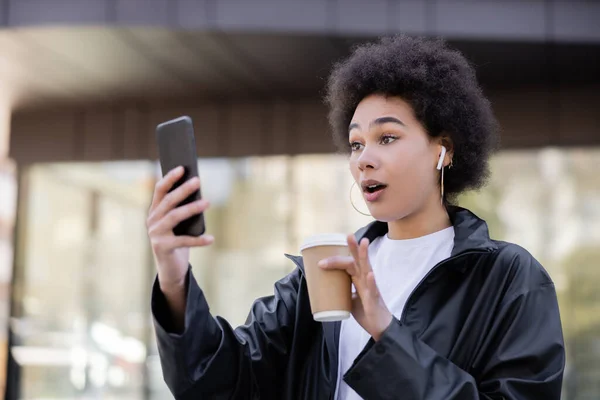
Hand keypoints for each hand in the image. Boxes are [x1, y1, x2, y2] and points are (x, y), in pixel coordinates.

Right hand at [146, 166, 213, 292]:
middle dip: (183, 190)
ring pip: (174, 217)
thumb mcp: (180, 224)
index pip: (160, 190)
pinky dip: (199, 240)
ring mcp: (155, 234)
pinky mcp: (162, 248)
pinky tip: (211, 238)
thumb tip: (199, 193)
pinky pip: (183, 241)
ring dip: (192, 208)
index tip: (182, 168)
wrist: (171, 269)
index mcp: (155, 211)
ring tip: (207, 202)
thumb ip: (183, 210)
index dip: (170, 178)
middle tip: (197, 180)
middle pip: (168, 201)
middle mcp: (152, 221)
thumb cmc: (178, 241)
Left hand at [319, 235, 392, 340]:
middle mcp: (366, 280)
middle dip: (354, 247)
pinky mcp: (374, 301)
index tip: (321, 261)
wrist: (379, 328)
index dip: (337, 260)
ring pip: (368, 269)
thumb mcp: (349, 298)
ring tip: (363, 243)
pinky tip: (370, 274)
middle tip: (348, 235)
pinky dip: (372, 282)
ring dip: (365, 256)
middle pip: (359, 261)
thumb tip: (325, 286)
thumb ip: (341, 290)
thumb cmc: (366, 311)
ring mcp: (371, 289)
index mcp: (359, 279)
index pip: (349, 264)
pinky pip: (373, 290)